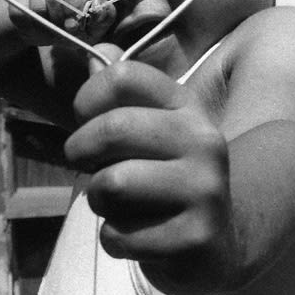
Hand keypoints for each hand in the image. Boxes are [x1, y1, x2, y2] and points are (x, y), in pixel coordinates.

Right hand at [8, 0, 114, 46]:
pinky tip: (37, 31)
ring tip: (50, 34)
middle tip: (61, 34)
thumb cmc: (83, 21)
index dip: (75, 7)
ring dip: (42, 27)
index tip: (72, 27)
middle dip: (57, 21)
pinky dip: (26, 27)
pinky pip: (18, 10)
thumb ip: (103, 18)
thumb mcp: (98, 23)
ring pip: (35, 5)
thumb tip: (96, 13)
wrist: (60, 22)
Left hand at [66, 53, 232, 294]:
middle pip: (113, 128)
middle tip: (87, 168)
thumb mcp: (149, 132)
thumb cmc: (161, 181)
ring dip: (98, 200)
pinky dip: (113, 240)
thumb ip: (121, 97)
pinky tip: (137, 237)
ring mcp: (205, 190)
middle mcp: (204, 141)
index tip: (83, 121)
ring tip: (116, 205)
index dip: (86, 99)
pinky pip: (118, 235)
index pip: (123, 77)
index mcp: (186, 107)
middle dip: (80, 152)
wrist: (215, 242)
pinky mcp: (196, 238)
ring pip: (112, 184)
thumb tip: (100, 53)